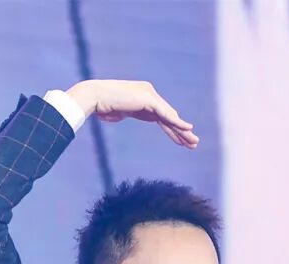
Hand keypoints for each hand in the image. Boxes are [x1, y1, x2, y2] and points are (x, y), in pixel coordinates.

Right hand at [66, 80, 197, 147]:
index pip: (162, 117)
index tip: (182, 142)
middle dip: (181, 132)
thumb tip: (118, 115)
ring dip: (182, 131)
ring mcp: (150, 95)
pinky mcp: (148, 99)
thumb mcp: (119, 111)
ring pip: (170, 117)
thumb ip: (125, 112)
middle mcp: (149, 94)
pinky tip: (187, 129)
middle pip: (169, 117)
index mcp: (144, 98)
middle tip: (194, 144)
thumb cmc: (102, 105)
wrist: (95, 97)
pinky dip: (176, 122)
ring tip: (193, 143)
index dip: (173, 131)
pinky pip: (165, 114)